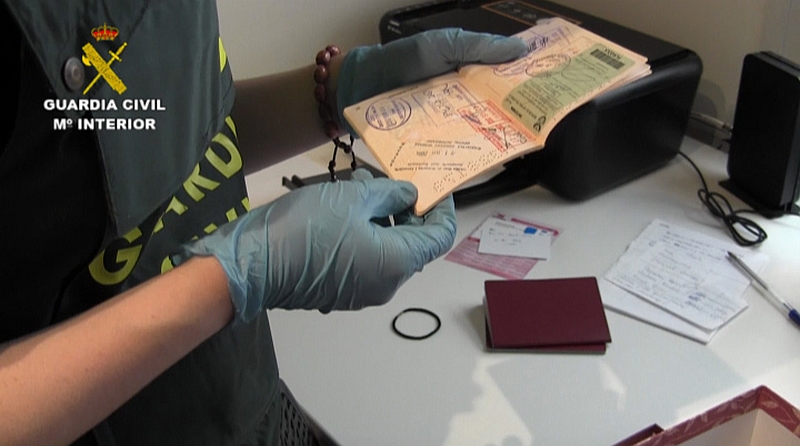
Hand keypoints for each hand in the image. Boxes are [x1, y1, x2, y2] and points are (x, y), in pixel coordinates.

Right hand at [172, 169, 455, 323]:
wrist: (251, 267)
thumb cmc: (304, 229)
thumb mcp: (352, 198)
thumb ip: (389, 194)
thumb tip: (409, 194)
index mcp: (397, 263)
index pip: (439, 237)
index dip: (442, 208)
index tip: (434, 186)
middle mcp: (386, 284)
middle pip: (413, 243)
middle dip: (405, 208)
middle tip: (387, 179)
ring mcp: (362, 291)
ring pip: (386, 249)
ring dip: (381, 217)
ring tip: (359, 186)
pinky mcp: (340, 291)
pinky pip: (365, 260)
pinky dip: (364, 234)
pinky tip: (343, 209)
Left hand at [337, 29, 527, 133]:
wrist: (365, 86)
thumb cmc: (404, 60)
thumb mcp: (444, 44)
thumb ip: (480, 47)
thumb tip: (520, 49)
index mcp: (470, 68)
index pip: (505, 77)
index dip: (525, 83)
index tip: (549, 89)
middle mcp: (465, 95)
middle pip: (499, 107)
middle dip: (518, 112)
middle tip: (538, 117)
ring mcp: (453, 117)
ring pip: (482, 127)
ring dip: (497, 131)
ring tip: (518, 135)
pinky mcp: (440, 137)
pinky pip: (460, 144)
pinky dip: (472, 147)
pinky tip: (485, 150)